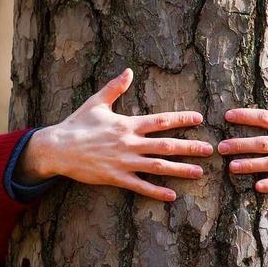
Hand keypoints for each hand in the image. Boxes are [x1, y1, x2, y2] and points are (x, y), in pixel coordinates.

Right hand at [17, 68, 212, 201]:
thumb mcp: (96, 102)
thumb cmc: (77, 124)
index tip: (200, 118)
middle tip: (210, 150)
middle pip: (166, 145)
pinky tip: (172, 195)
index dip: (182, 119)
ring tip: (199, 172)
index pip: (161, 120)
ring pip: (158, 166)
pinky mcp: (116, 178)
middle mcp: (130, 143)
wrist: (57, 148)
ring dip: (180, 170)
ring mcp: (124, 162)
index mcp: (127, 124)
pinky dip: (156, 191)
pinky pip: (140, 186)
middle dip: (190, 147)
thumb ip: (115, 88)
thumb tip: (128, 70)